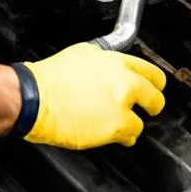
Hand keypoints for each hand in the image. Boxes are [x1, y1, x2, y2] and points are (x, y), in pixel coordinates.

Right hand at [17, 43, 165, 148]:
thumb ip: (104, 60)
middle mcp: (122, 81)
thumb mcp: (81, 54)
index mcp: (114, 61)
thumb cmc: (49, 78)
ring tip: (121, 122)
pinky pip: (131, 135)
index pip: (150, 71)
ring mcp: (120, 104)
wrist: (35, 98)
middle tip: (147, 107)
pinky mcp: (115, 126)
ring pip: (143, 118)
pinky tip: (115, 134)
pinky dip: (125, 136)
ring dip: (133, 121)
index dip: (154, 82)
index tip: (155, 87)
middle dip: (152, 103)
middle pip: (155, 95)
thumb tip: (111, 67)